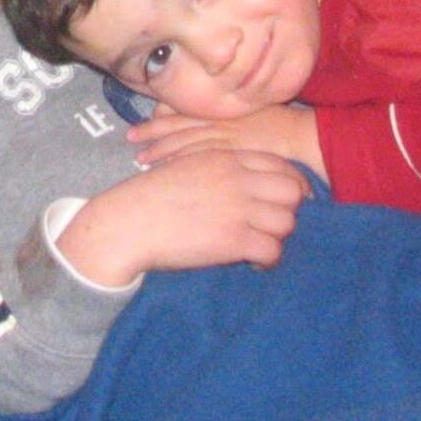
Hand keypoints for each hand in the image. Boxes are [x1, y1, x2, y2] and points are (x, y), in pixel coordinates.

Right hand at [57, 146, 309, 287]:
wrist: (127, 222)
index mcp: (226, 158)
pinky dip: (267, 260)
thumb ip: (218, 169)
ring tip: (259, 245)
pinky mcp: (233, 240)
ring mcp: (237, 209)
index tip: (283, 203)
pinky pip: (273, 250)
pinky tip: (251, 262)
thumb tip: (239, 185)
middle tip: (271, 225)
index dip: (291, 186)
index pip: (281, 166)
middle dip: (288, 210)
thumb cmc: (150, 197)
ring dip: (277, 237)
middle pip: (292, 192)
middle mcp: (237, 179)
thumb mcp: (187, 166)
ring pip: (287, 222)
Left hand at [130, 102, 327, 182]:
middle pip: (175, 125)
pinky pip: (200, 159)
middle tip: (129, 139)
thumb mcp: (247, 115)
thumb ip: (223, 120)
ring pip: (183, 142)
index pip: (181, 113)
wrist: (300, 136)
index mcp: (220, 109)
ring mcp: (223, 138)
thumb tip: (201, 122)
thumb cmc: (277, 125)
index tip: (139, 127)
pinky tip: (166, 172)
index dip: (158, 121)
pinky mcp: (229, 155)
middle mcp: (217, 120)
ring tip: (140, 159)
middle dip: (151, 133)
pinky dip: (181, 163)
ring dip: (160, 150)